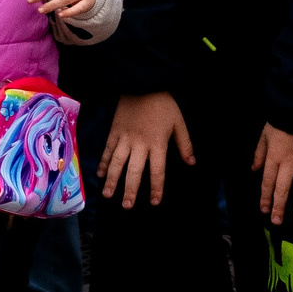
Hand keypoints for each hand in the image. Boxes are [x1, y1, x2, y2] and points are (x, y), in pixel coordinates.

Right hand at [100, 91, 192, 207]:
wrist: (143, 85)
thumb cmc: (164, 105)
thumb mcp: (179, 123)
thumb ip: (185, 144)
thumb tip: (191, 162)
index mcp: (157, 144)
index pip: (157, 171)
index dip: (156, 188)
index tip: (154, 202)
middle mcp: (139, 144)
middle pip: (134, 171)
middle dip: (130, 190)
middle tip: (127, 206)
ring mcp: (124, 139)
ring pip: (116, 163)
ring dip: (112, 180)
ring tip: (107, 195)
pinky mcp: (114, 132)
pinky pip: (107, 151)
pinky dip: (103, 163)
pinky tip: (101, 175)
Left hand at [252, 125, 292, 224]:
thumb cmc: (282, 119)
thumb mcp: (264, 134)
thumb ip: (259, 153)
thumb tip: (254, 169)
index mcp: (274, 157)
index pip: (267, 182)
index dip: (265, 197)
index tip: (264, 210)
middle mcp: (289, 162)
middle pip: (282, 187)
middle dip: (279, 206)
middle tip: (278, 221)